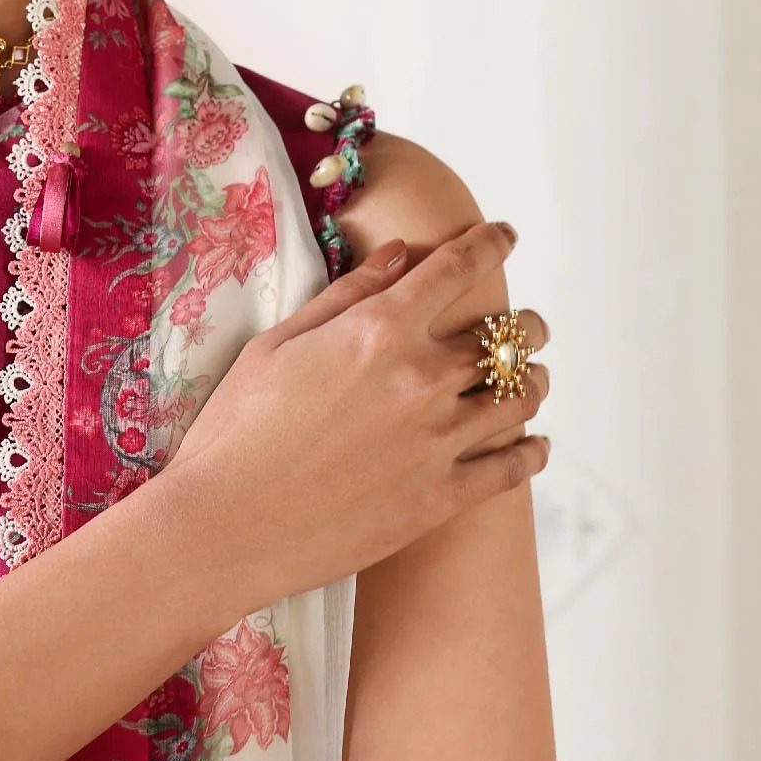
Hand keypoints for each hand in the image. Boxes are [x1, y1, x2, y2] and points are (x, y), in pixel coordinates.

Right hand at [165, 218, 549, 612]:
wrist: (227, 524)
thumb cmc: (235, 431)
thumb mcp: (275, 346)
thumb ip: (345, 295)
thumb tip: (400, 255)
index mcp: (378, 330)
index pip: (456, 268)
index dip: (490, 243)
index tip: (504, 236)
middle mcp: (420, 378)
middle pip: (505, 337)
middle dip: (523, 326)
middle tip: (525, 328)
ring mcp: (437, 441)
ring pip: (520, 397)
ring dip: (534, 381)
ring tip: (533, 379)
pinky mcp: (440, 498)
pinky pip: (513, 468)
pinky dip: (533, 451)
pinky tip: (534, 445)